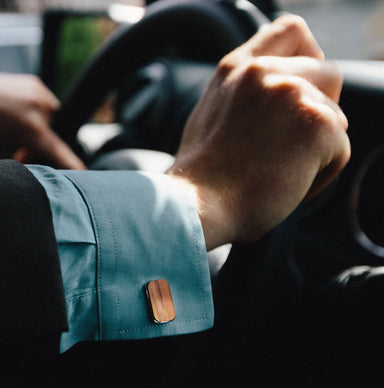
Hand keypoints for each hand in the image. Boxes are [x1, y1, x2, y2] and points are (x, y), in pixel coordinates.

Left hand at [0, 63, 84, 169]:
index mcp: (30, 127)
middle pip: (54, 136)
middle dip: (41, 147)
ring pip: (51, 120)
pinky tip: (14, 117)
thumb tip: (41, 163)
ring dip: (40, 130)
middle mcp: (39, 105)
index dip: (72, 165)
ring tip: (14, 131)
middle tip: (19, 153)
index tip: (84, 173)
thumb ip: (24, 160)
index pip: (59, 151)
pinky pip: (45, 106)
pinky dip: (36, 115)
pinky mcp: (34, 82)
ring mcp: (38, 91)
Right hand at [168, 15, 349, 249]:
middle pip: (328, 74)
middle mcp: (264, 73)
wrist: (196, 206)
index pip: (291, 30)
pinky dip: (321, 176)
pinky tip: (287, 186)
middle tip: (289, 145)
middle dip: (320, 110)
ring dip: (317, 149)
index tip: (300, 88)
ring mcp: (292, 94)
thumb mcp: (211, 114)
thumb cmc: (200, 177)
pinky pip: (341, 149)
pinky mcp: (316, 124)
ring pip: (336, 116)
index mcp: (236, 68)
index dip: (308, 56)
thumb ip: (244, 93)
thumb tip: (276, 96)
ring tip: (278, 172)